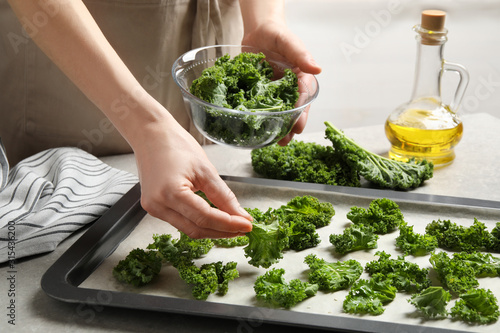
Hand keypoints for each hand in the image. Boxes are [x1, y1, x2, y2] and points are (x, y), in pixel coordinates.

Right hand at [133, 114, 252, 238]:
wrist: (150, 134)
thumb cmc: (176, 145)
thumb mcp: (206, 169)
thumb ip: (224, 196)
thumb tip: (241, 216)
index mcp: (171, 193)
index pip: (206, 218)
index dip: (229, 225)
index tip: (247, 225)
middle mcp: (158, 205)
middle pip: (197, 229)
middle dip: (222, 231)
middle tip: (243, 228)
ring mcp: (153, 209)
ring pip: (188, 229)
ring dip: (212, 230)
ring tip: (232, 225)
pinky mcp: (153, 208)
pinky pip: (180, 222)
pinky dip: (198, 223)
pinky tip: (214, 219)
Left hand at [241, 17, 321, 144]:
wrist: (258, 31)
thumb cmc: (276, 34)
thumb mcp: (288, 42)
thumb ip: (300, 54)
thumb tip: (317, 69)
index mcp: (301, 78)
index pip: (303, 99)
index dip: (301, 114)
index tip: (298, 127)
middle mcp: (290, 88)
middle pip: (292, 111)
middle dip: (289, 127)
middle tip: (284, 141)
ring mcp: (275, 92)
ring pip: (277, 113)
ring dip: (276, 127)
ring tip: (272, 142)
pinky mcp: (260, 93)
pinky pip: (260, 107)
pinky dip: (258, 118)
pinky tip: (254, 129)